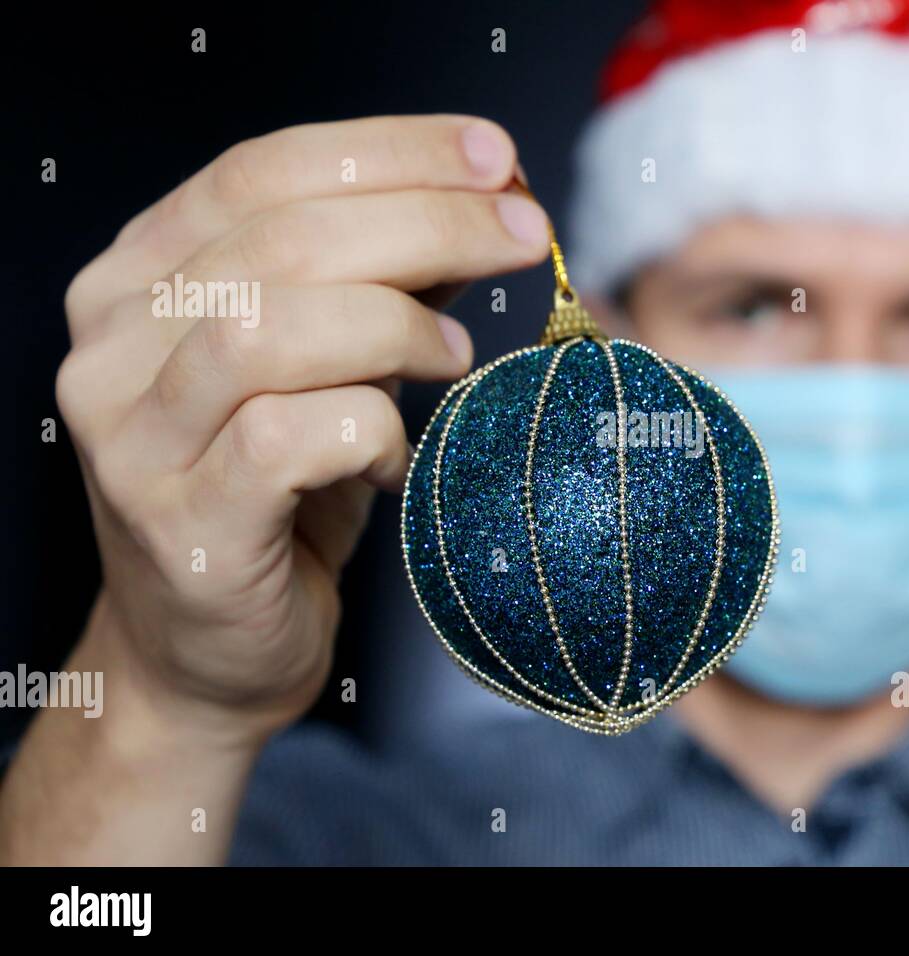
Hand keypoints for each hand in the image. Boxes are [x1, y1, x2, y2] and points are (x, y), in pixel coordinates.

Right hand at [55, 115, 550, 745]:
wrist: (208, 653)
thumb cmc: (278, 497)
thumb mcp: (328, 366)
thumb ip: (381, 281)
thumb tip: (489, 204)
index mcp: (139, 279)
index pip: (263, 172)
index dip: (392, 152)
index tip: (498, 158)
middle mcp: (112, 344)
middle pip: (281, 239)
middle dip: (428, 221)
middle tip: (526, 237)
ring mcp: (133, 437)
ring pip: (270, 327)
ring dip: (394, 326)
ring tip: (453, 355)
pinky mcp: (181, 521)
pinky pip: (288, 439)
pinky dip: (370, 432)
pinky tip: (397, 457)